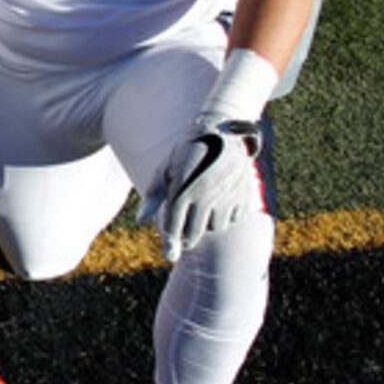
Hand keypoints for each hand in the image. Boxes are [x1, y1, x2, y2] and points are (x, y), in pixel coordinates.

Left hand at [146, 117, 263, 261]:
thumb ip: (153, 195)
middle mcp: (205, 196)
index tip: (170, 252)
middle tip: (185, 237)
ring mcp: (226, 197)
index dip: (170, 242)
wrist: (223, 131)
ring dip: (207, 225)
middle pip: (193, 235)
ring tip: (204, 211)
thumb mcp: (165, 168)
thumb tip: (140, 220)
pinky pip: (233, 219)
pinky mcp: (243, 196)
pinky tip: (222, 203)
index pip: (173, 228)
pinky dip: (227, 216)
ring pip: (214, 228)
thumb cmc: (188, 151)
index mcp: (182, 190)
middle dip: (186, 238)